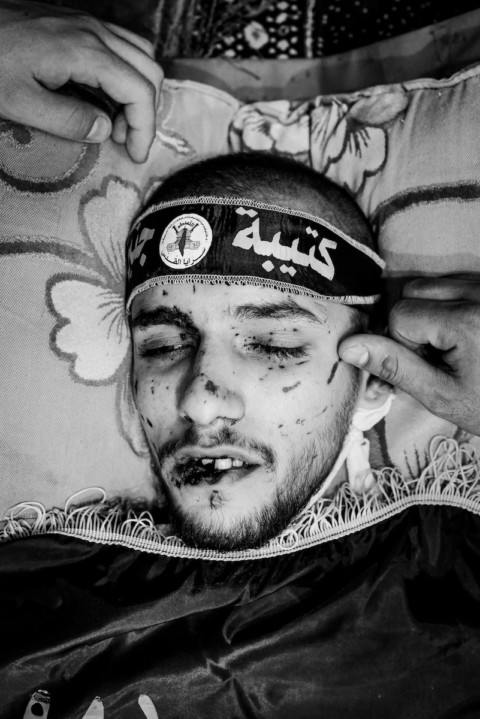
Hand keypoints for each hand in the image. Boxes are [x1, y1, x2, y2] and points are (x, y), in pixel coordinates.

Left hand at [0, 0, 162, 161]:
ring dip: (139, 92)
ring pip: (141, 55)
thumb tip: (103, 130)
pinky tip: (107, 96)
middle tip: (125, 142)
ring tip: (116, 122)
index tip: (134, 154)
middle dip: (146, 113)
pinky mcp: (79, 24)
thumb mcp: (19, 102)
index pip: (139, 91)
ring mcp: (88, 24)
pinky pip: (124, 46)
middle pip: (149, 72)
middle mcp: (94, 32)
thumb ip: (67, 120)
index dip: (144, 128)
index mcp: (85, 52)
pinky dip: (128, 74)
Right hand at [339, 275, 479, 435]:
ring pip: (430, 283)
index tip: (428, 369)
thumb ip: (393, 367)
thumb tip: (348, 347)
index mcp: (466, 321)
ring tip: (451, 347)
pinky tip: (464, 335)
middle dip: (413, 324)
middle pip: (413, 291)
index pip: (400, 315)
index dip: (403, 346)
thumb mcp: (440, 395)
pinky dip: (448, 305)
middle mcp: (479, 293)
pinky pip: (454, 282)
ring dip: (429, 312)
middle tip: (437, 358)